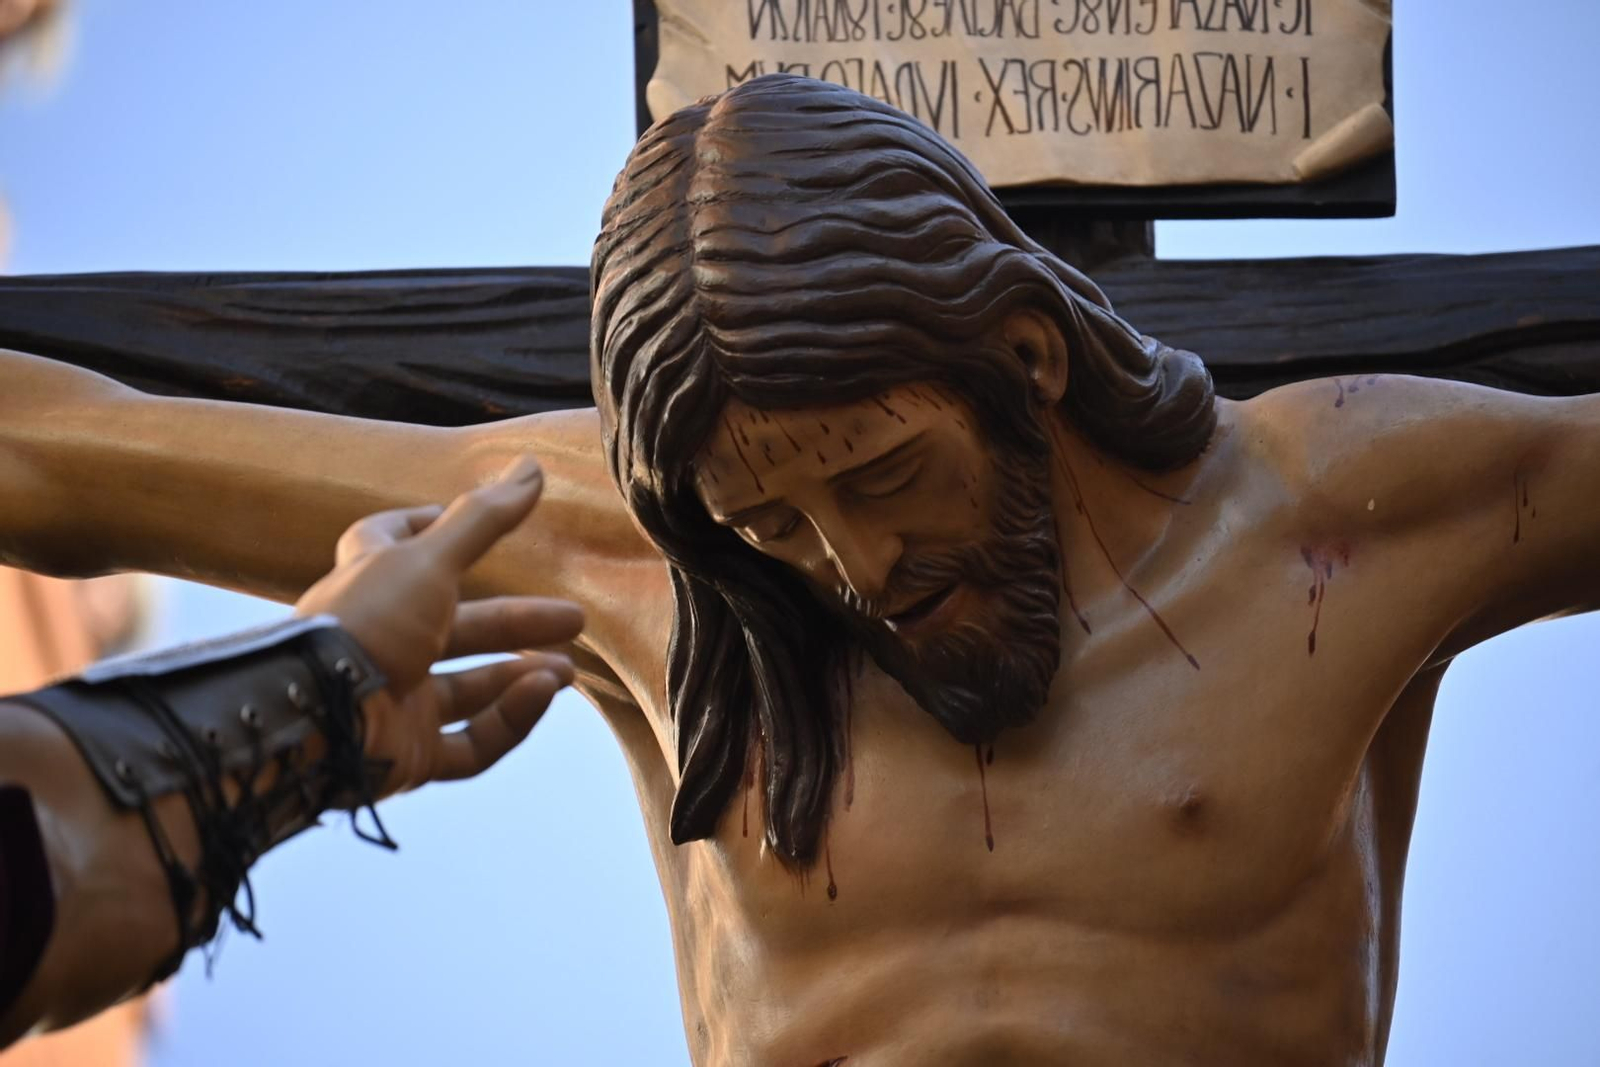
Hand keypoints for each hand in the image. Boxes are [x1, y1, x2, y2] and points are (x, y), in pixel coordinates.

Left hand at [294, 455, 583, 796]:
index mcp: (370, 585)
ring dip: (522, 674)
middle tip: (574, 619)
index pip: (391, 541)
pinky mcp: (407, 755)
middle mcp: (380, 641)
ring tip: (566, 672)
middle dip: (519, 622)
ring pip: (470, 689)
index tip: (485, 524)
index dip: (430, 525)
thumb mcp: (431, 559)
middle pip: (459, 626)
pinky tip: (539, 697)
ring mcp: (393, 701)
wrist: (319, 720)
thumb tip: (533, 465)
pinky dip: (509, 721)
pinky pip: (469, 744)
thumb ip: (484, 518)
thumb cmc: (366, 623)